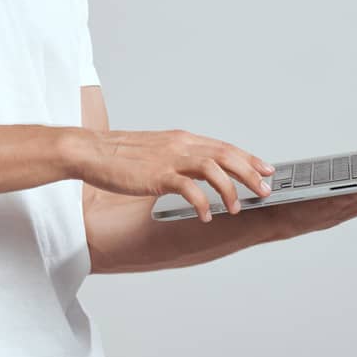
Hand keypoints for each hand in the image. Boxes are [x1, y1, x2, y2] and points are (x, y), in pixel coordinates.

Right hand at [71, 128, 274, 220]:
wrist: (90, 151)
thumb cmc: (117, 154)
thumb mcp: (155, 151)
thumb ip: (176, 158)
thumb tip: (195, 172)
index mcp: (181, 139)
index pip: (223, 146)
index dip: (248, 158)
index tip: (266, 168)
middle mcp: (180, 145)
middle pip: (226, 155)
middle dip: (250, 173)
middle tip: (266, 190)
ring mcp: (169, 159)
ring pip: (213, 169)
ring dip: (230, 189)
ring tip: (237, 207)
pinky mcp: (157, 175)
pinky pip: (188, 189)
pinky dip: (202, 203)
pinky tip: (205, 216)